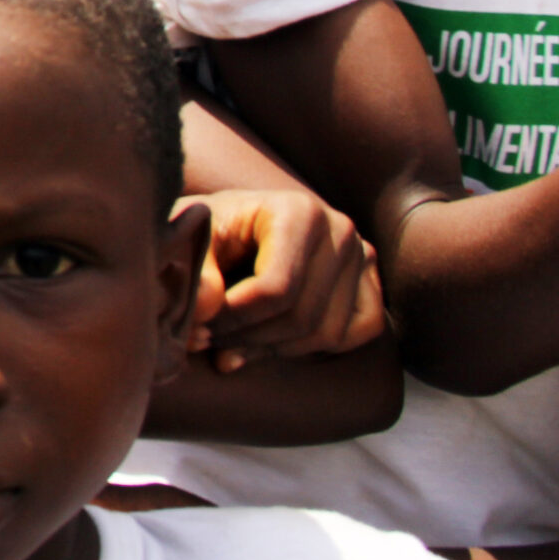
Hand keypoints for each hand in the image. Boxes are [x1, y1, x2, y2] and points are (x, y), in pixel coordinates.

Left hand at [184, 188, 386, 370]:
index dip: (233, 319)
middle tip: (207, 340)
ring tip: (229, 342)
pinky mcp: (369, 284)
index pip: (276, 289)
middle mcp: (340, 229)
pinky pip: (353, 335)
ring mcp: (361, 257)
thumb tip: (209, 306)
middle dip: (247, 338)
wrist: (229, 226)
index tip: (197, 327)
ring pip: (326, 333)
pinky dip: (311, 348)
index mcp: (298, 211)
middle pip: (302, 316)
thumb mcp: (189, 242)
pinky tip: (269, 340)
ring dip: (272, 348)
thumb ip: (194, 272)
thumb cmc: (207, 232)